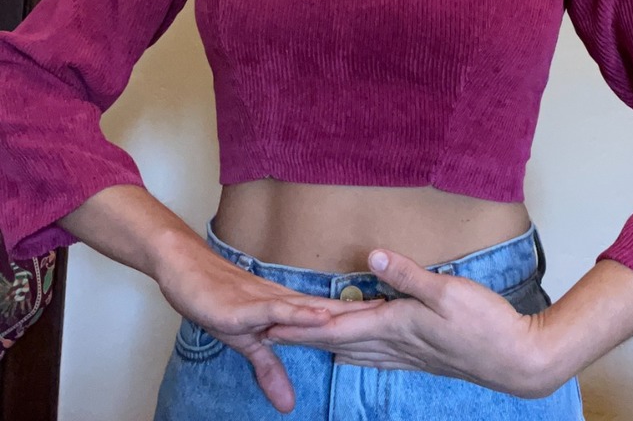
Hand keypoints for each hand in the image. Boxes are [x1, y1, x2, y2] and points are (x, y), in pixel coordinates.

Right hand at [155, 242, 385, 413]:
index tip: (397, 322)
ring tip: (375, 315)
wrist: (185, 271)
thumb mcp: (246, 342)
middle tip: (404, 315)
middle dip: (365, 315)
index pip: (331, 316)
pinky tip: (319, 317)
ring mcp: (266, 301)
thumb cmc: (217, 300)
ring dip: (342, 314)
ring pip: (310, 308)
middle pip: (330, 310)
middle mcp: (283, 301)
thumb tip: (288, 404)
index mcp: (287, 308)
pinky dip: (298, 314)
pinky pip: (276, 309)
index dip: (362, 320)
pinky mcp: (245, 307)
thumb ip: (269, 368)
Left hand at [263, 248, 558, 398]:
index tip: (271, 326)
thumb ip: (408, 275)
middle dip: (304, 337)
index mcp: (397, 325)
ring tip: (303, 343)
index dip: (303, 325)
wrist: (518, 360)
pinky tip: (353, 355)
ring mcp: (410, 354)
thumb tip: (372, 255)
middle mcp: (396, 343)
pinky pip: (376, 356)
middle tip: (271, 335)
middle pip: (339, 340)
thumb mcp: (448, 291)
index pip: (338, 326)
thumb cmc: (486, 324)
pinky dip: (355, 352)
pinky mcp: (423, 356)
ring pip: (355, 350)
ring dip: (325, 345)